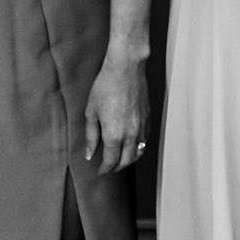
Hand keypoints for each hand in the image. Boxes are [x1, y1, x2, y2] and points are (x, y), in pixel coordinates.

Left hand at [82, 54, 149, 174]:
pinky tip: (132, 144)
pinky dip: (139, 147)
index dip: (104, 169)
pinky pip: (146, 139)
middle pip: (127, 161)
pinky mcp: (148, 117)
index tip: (99, 171)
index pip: (111, 161)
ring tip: (121, 159)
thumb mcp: (91, 113)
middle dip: (117, 167)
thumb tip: (90, 153)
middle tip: (109, 168)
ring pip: (139, 152)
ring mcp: (142, 126)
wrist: (126, 69)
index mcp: (114, 135)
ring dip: (129, 159)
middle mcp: (130, 134)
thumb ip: (91, 136)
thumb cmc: (106, 87)